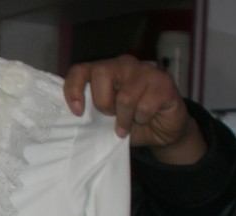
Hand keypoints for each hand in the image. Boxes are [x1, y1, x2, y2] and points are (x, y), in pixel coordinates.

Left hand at [64, 55, 206, 164]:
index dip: (74, 88)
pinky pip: (145, 105)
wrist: (162, 131)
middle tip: (110, 116)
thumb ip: (89, 112)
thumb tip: (71, 117)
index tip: (76, 111)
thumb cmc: (129, 122)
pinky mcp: (164, 82)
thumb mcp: (103, 120)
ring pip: (125, 96)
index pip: (81, 69)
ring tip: (128, 124)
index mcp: (105, 71)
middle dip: (102, 103)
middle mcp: (124, 64)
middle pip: (101, 74)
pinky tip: (147, 118)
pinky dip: (143, 118)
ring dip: (124, 118)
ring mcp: (146, 70)